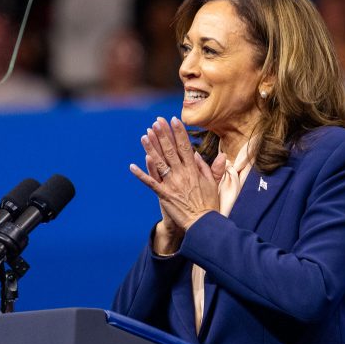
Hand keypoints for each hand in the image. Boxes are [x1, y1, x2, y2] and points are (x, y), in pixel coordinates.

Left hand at [130, 117, 223, 248]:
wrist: (202, 223)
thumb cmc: (208, 204)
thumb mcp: (212, 183)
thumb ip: (207, 167)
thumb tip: (198, 154)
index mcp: (193, 170)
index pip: (185, 147)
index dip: (179, 132)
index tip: (174, 120)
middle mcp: (182, 174)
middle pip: (170, 151)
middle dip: (163, 135)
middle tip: (156, 122)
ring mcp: (171, 184)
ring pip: (159, 163)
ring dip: (150, 149)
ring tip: (144, 136)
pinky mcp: (164, 195)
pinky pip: (150, 183)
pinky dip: (141, 174)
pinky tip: (132, 166)